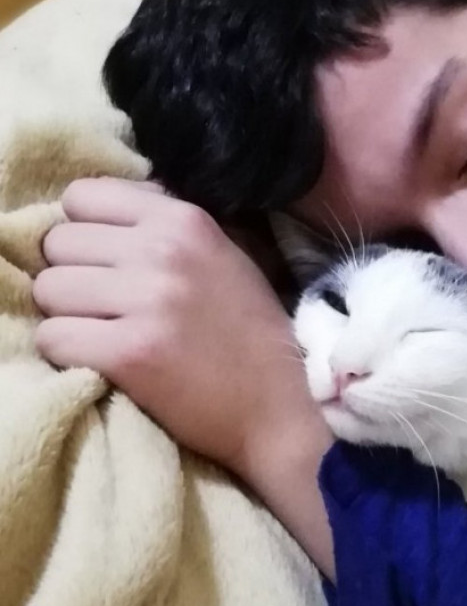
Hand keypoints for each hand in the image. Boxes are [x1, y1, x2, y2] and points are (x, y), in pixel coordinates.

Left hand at [33, 177, 318, 475]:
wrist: (279, 407)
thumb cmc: (250, 335)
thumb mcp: (223, 256)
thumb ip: (167, 227)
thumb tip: (103, 212)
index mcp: (185, 221)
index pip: (82, 197)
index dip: (84, 233)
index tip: (104, 264)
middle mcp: (163, 252)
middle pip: (57, 244)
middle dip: (73, 277)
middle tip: (105, 308)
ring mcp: (146, 302)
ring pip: (48, 290)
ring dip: (67, 316)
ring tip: (104, 335)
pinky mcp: (130, 353)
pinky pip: (53, 339)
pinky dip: (68, 354)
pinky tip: (102, 362)